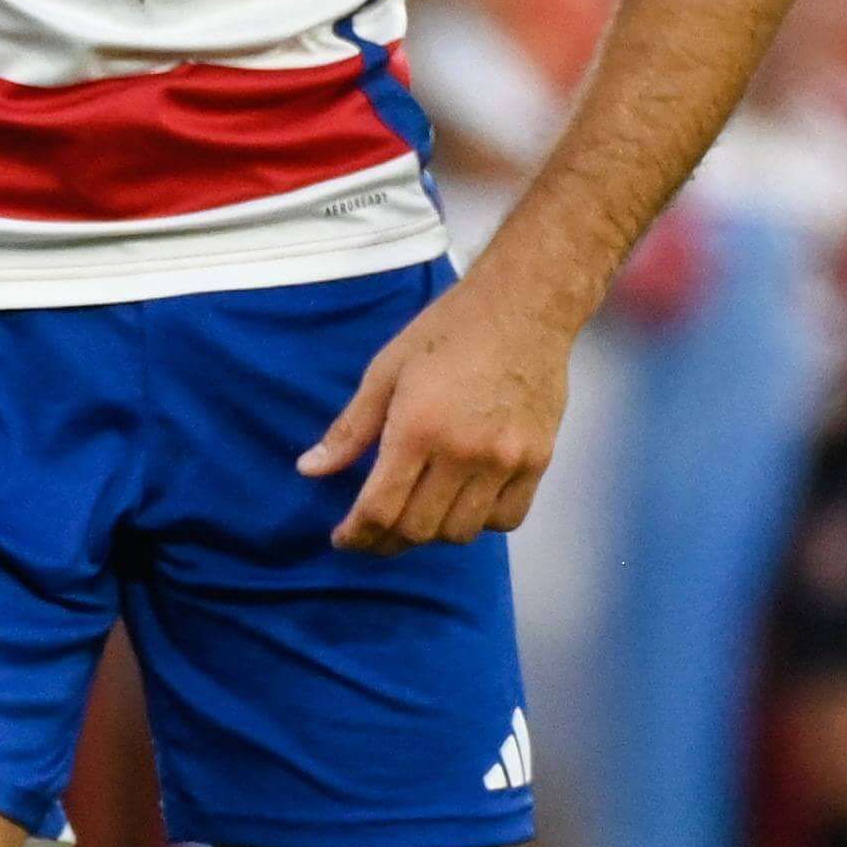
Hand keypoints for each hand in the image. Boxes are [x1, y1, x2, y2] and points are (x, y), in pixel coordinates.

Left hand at [296, 275, 571, 551]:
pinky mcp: (537, 460)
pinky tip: (463, 504)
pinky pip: (506, 519)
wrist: (525, 305)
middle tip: (371, 534)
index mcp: (418, 428)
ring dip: (431, 534)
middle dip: (385, 541)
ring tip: (415, 515)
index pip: (381, 509)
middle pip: (418, 529)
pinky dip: (480, 522)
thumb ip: (350, 428)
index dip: (356, 535)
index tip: (343, 538)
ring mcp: (505, 460)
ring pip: (461, 532)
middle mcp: (464, 452)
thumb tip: (309, 470)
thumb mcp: (386, 370)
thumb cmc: (449, 331)